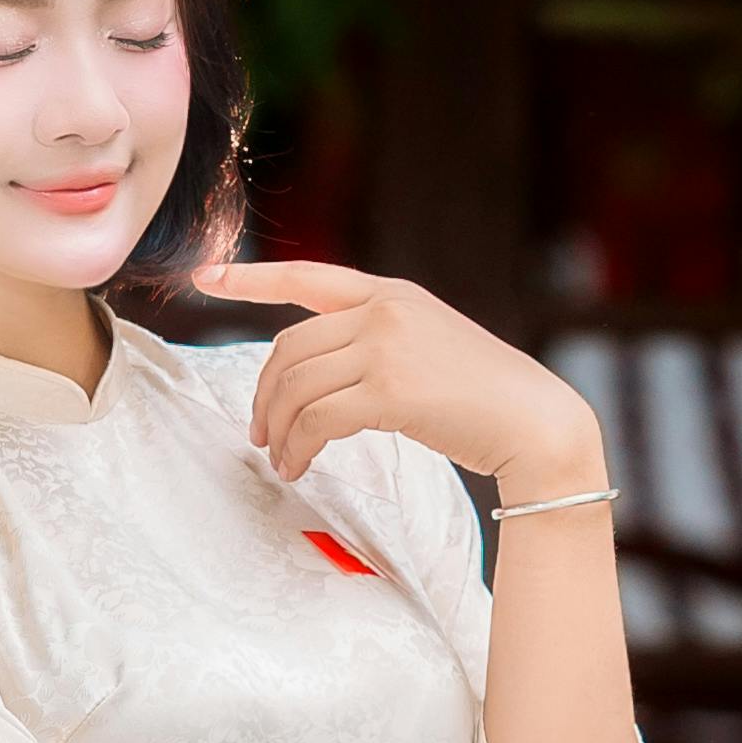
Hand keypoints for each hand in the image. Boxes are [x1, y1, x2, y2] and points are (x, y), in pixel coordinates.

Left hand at [207, 260, 606, 513]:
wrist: (535, 421)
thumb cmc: (485, 396)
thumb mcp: (430, 344)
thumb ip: (378, 340)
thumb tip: (319, 373)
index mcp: (391, 292)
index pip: (305, 276)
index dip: (250, 277)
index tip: (205, 276)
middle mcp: (384, 310)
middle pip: (289, 348)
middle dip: (263, 394)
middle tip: (260, 433)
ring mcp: (386, 346)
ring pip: (297, 387)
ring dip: (278, 429)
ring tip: (280, 458)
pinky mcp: (389, 390)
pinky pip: (316, 421)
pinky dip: (298, 448)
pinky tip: (299, 467)